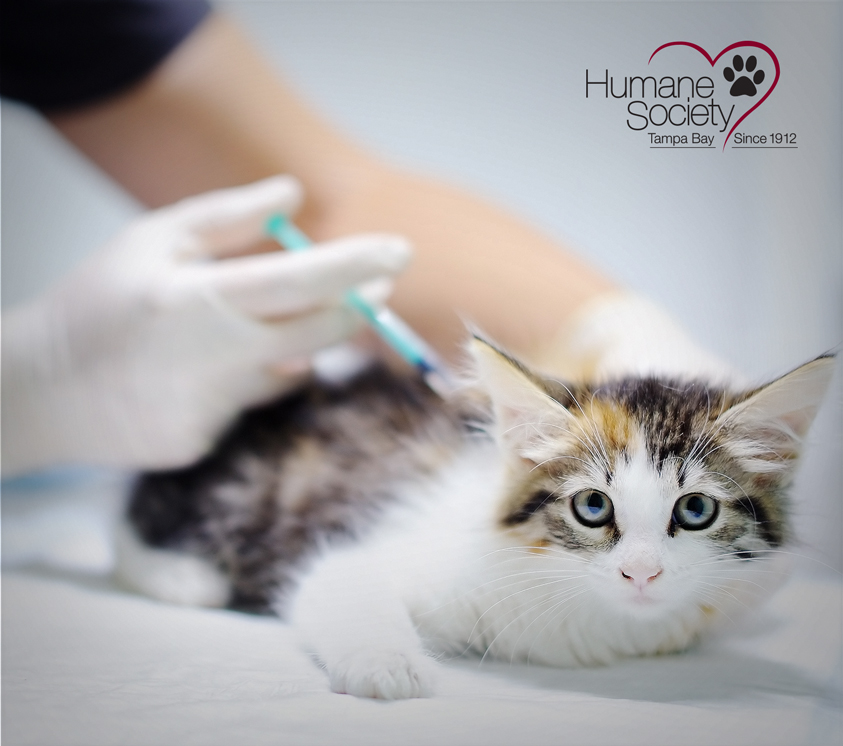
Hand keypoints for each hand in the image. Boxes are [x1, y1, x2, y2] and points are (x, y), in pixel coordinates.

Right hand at [2, 176, 410, 474]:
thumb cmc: (99, 303)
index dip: (360, 264)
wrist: (40, 390)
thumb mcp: (152, 240)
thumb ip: (227, 217)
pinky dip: (246, 379)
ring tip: (233, 329)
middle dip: (359, 307)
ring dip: (289, 343)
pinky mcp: (205, 441)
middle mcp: (215, 358)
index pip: (306, 280)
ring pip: (287, 369)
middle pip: (322, 333)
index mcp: (202, 299)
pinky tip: (198, 372)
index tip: (401, 250)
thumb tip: (292, 194)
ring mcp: (212, 408)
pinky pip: (251, 402)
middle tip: (375, 285)